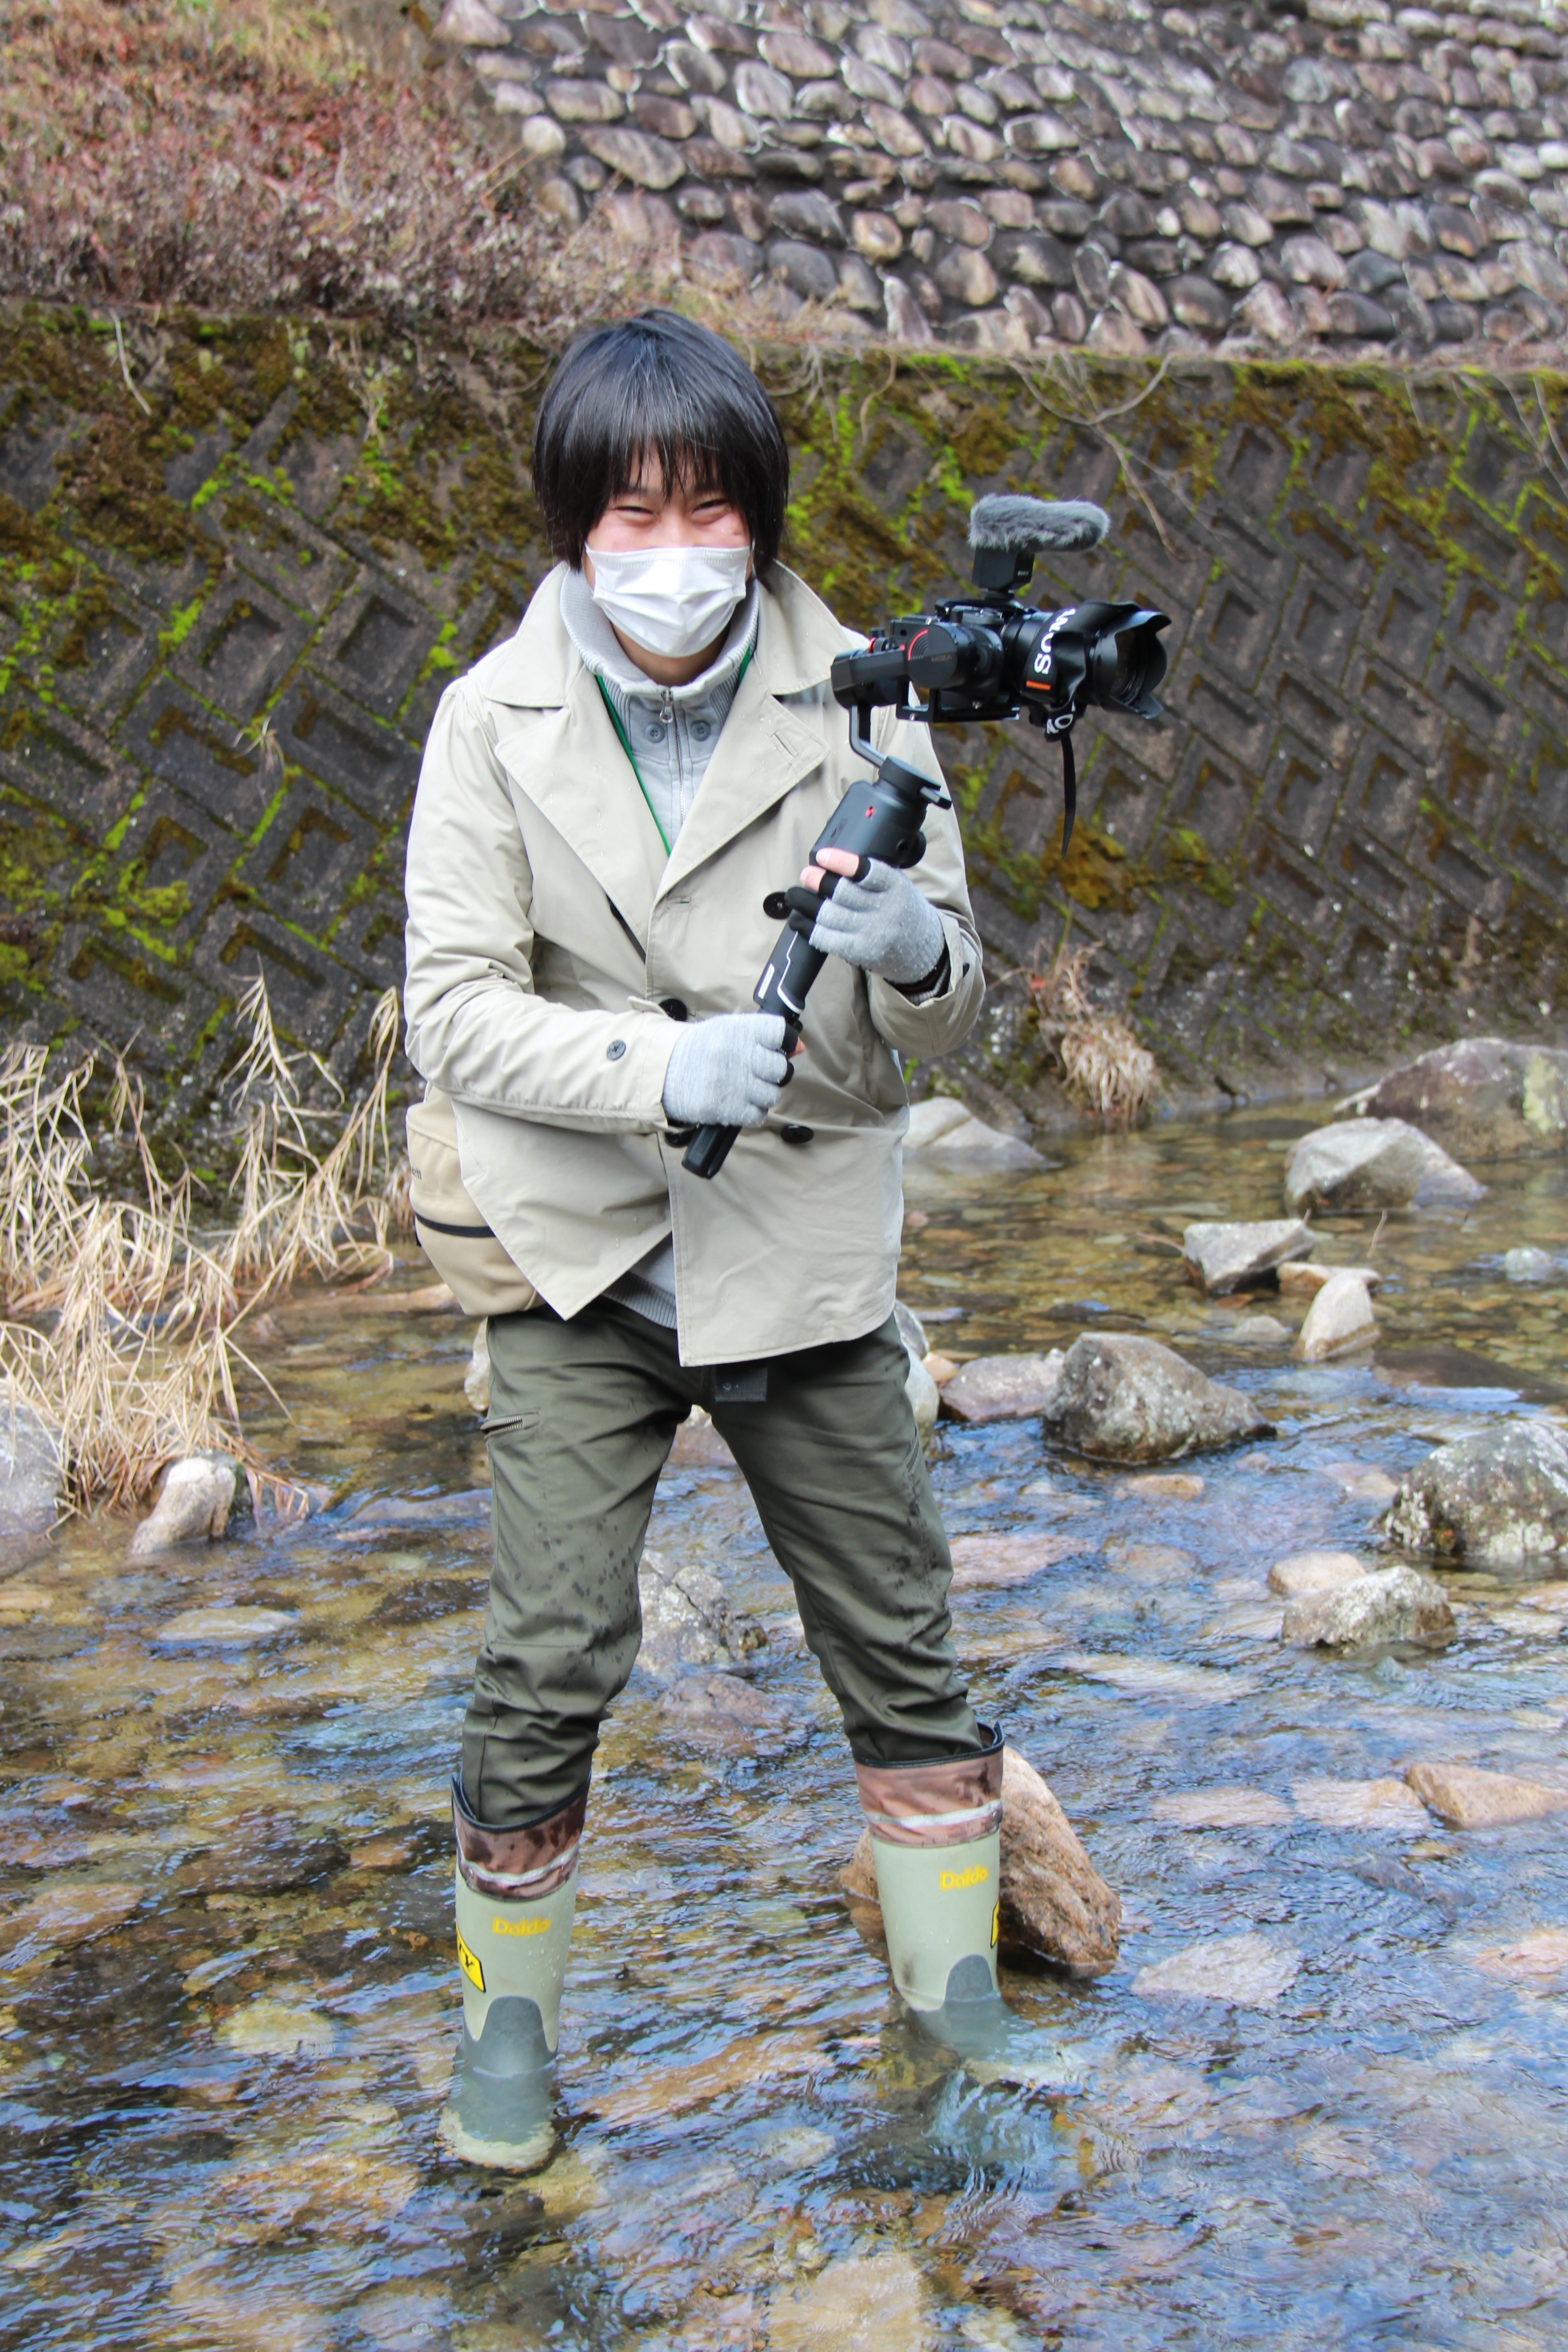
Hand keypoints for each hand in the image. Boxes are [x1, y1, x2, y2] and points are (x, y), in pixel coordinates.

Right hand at [662, 1012, 789, 1129]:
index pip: (780, 1034)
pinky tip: (740, 1102)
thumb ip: (764, 1037)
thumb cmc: (701, 1049)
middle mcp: (737, 1055)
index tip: (775, 1048)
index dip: (782, 1043)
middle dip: (773, 1072)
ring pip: (771, 1095)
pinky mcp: (725, 1108)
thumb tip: (799, 1047)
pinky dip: (753, 1111)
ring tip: (746, 1088)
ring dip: (762, 1094)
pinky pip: (758, 1115)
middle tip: (758, 1071)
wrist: (665, 1071)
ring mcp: (732, 1084)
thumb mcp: (730, 1032)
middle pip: (780, 1068)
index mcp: (738, 1030)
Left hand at [802, 847, 946, 986]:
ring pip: (831, 916)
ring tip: (795, 895)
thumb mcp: (897, 886)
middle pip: (843, 894)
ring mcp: (872, 934)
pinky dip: (808, 927)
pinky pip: (827, 939)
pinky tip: (798, 919)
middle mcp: (885, 911)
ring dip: (806, 904)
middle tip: (806, 874)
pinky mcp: (860, 953)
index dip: (842, 862)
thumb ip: (870, 876)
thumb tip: (828, 866)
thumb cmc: (902, 910)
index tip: (822, 856)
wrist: (921, 949)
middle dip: (819, 882)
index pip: (868, 871)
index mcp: (896, 887)